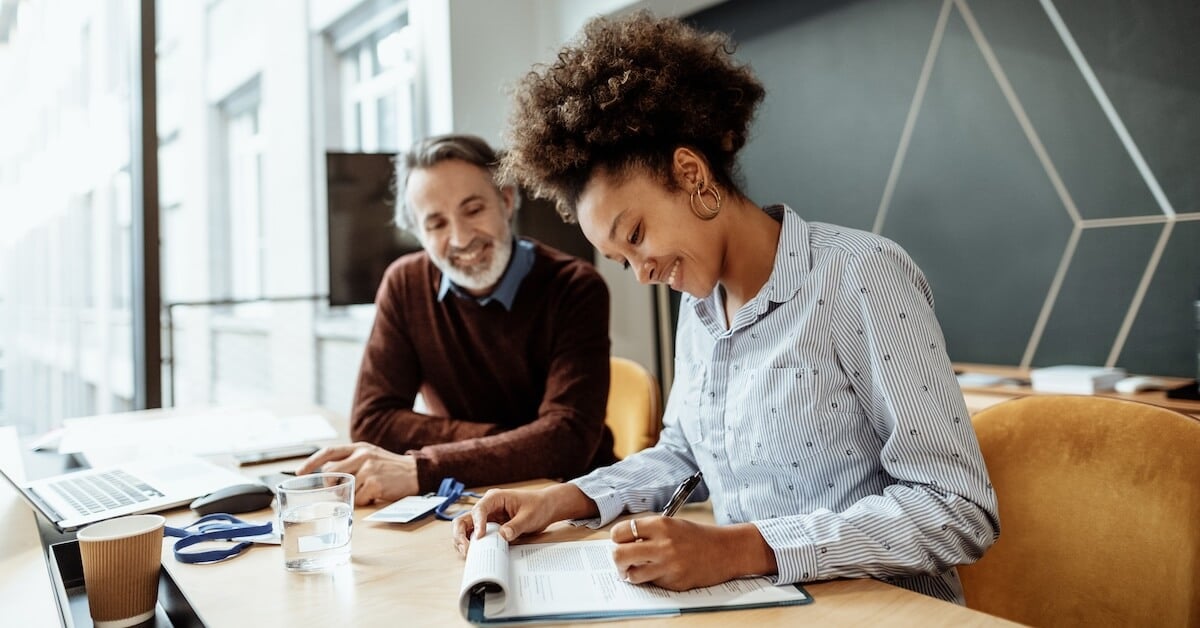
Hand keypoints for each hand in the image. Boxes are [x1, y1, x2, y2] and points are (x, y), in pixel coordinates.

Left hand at [297, 442, 417, 505]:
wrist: (415, 472)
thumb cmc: (389, 467)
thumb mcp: (370, 456)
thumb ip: (350, 461)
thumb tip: (326, 476)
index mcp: (359, 447)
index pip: (329, 452)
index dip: (311, 462)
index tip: (299, 472)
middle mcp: (362, 455)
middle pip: (331, 472)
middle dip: (330, 484)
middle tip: (337, 490)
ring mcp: (369, 469)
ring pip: (344, 487)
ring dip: (352, 494)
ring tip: (365, 491)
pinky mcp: (375, 483)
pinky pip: (358, 498)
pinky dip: (363, 500)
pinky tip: (374, 495)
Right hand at [451, 483, 595, 554]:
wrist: (547, 507)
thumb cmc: (538, 506)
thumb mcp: (529, 516)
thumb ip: (516, 526)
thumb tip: (502, 536)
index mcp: (495, 498)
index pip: (479, 510)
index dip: (477, 524)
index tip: (480, 536)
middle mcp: (487, 507)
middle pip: (464, 519)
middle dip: (461, 535)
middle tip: (466, 550)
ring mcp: (487, 518)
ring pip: (466, 529)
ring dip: (464, 542)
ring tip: (469, 555)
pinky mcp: (490, 528)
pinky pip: (476, 537)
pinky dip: (473, 545)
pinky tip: (477, 554)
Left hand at [610, 517, 777, 590]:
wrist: (726, 551)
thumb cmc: (698, 537)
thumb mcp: (672, 524)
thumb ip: (649, 531)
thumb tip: (622, 541)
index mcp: (660, 525)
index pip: (620, 532)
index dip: (616, 538)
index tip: (619, 541)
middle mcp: (662, 545)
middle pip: (619, 555)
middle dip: (616, 559)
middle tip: (621, 560)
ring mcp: (668, 565)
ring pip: (631, 574)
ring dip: (630, 573)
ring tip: (637, 569)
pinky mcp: (674, 582)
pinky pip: (651, 583)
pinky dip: (651, 579)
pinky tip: (661, 572)